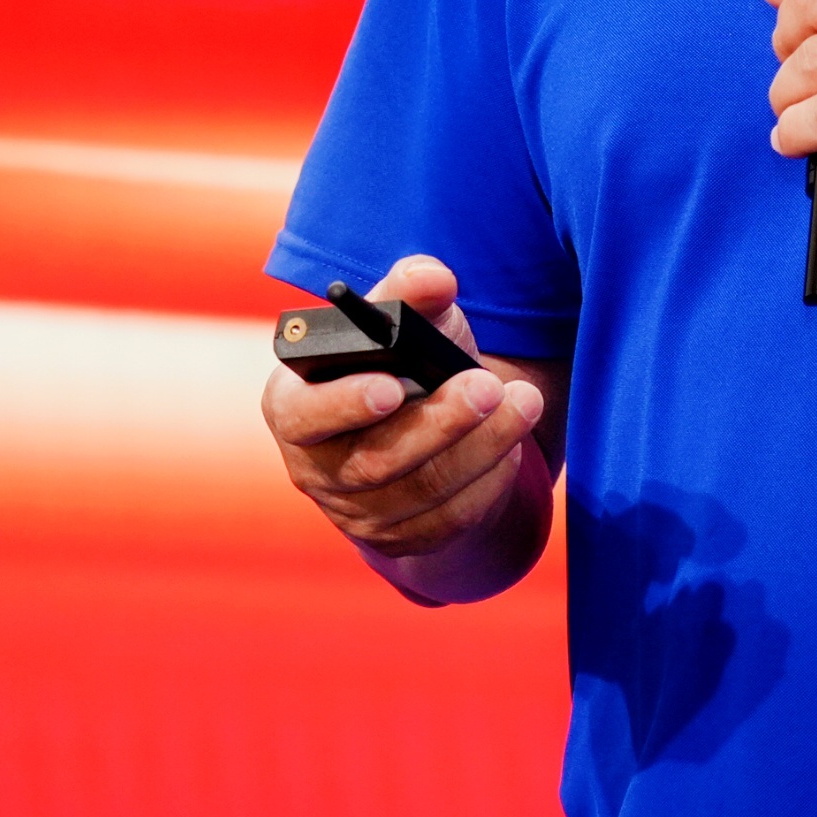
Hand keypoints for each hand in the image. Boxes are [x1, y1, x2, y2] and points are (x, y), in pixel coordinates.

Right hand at [260, 255, 552, 595]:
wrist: (422, 426)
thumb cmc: (399, 362)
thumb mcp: (401, 321)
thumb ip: (409, 293)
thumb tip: (434, 277)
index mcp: (292, 405)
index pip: (303, 414)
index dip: (343, 403)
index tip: (392, 385)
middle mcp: (314, 468)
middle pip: (373, 460)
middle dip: (438, 422)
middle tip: (488, 386)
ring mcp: (355, 512)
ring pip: (421, 492)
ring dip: (480, 447)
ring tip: (524, 402)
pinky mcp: (399, 539)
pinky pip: (448, 520)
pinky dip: (488, 482)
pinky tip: (512, 445)